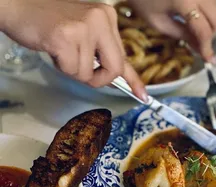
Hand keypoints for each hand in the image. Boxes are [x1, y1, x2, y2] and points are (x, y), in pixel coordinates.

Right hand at [0, 0, 145, 98]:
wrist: (18, 6)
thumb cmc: (51, 23)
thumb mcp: (84, 35)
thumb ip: (101, 55)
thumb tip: (116, 80)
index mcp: (107, 18)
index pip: (124, 56)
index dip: (134, 79)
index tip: (143, 96)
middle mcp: (100, 19)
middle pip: (114, 69)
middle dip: (98, 79)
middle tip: (82, 71)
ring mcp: (84, 27)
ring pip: (89, 74)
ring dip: (73, 70)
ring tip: (61, 51)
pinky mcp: (66, 37)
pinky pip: (72, 71)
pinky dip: (61, 67)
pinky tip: (54, 50)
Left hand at [128, 0, 215, 62]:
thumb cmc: (143, 1)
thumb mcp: (159, 23)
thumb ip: (182, 35)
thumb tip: (200, 48)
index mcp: (185, 1)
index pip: (203, 30)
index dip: (207, 47)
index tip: (209, 61)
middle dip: (210, 36)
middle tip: (198, 44)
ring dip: (208, 24)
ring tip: (192, 30)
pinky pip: (211, 2)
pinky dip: (205, 13)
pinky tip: (192, 17)